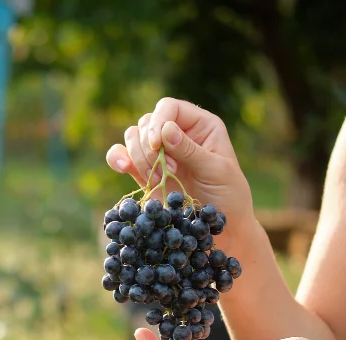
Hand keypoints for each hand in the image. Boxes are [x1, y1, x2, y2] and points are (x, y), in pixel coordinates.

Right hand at [104, 97, 255, 229]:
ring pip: (133, 137)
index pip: (169, 107)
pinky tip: (123, 167)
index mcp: (200, 125)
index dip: (158, 121)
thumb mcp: (216, 171)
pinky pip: (122, 156)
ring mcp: (160, 152)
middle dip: (151, 148)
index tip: (157, 145)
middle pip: (148, 122)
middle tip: (168, 172)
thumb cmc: (228, 195)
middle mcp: (177, 133)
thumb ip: (191, 150)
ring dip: (139, 158)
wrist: (219, 226)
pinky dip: (118, 158)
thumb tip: (165, 130)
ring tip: (158, 181)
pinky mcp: (145, 171)